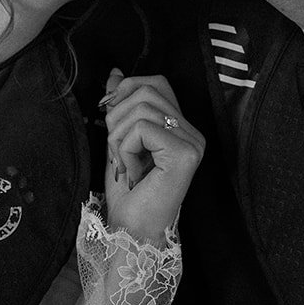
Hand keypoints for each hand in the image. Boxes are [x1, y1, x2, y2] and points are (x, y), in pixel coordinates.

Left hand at [100, 68, 203, 243]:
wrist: (132, 230)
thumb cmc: (127, 192)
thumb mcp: (119, 139)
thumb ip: (121, 107)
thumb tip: (116, 73)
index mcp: (181, 126)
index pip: (156, 82)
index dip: (126, 92)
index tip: (111, 120)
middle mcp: (192, 132)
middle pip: (147, 90)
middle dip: (117, 117)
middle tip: (117, 151)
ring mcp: (192, 143)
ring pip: (142, 108)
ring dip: (118, 137)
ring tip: (125, 164)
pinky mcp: (185, 154)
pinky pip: (143, 129)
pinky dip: (125, 149)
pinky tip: (132, 172)